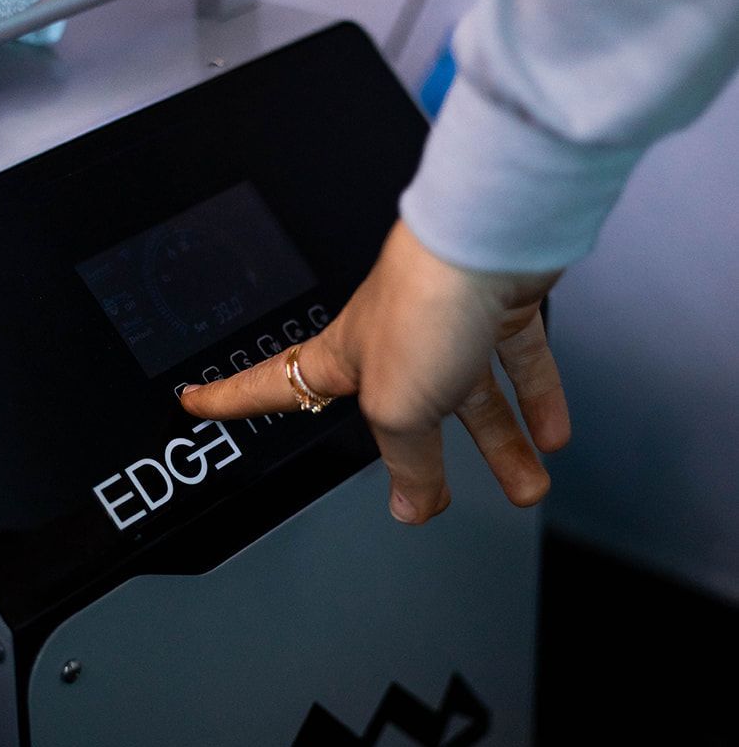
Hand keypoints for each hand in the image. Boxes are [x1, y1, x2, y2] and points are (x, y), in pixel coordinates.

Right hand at [180, 219, 570, 523]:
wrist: (489, 240)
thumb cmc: (425, 302)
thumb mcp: (400, 407)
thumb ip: (408, 463)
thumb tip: (413, 506)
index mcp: (342, 358)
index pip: (274, 387)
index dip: (232, 400)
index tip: (197, 402)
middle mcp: (391, 339)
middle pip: (405, 414)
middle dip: (427, 461)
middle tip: (434, 496)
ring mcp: (444, 322)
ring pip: (473, 396)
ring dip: (502, 446)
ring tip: (527, 486)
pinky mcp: (496, 306)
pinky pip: (517, 363)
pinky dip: (536, 400)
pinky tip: (551, 432)